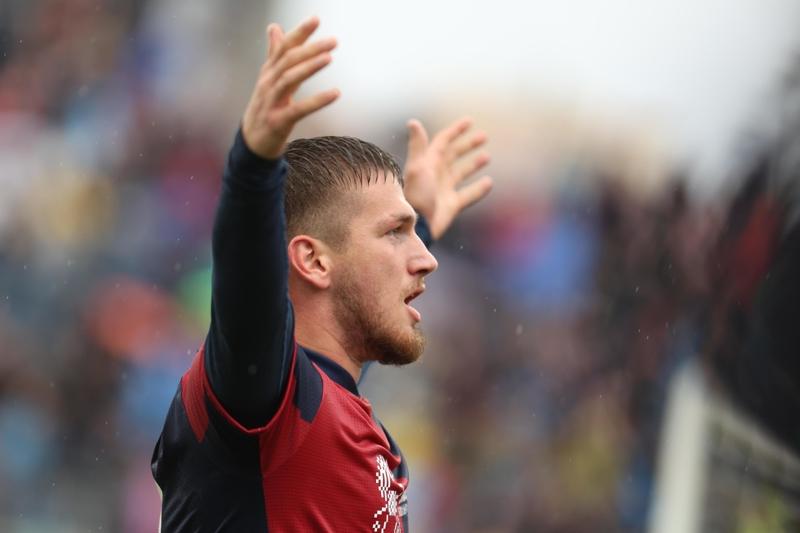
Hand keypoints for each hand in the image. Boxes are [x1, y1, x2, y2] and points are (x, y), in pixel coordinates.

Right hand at [241, 17, 338, 158]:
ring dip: (309, 67)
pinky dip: (317, 101)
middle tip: (333, 41)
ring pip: (289, 79)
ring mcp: (271, 102)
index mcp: (269, 73)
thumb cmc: (265, 108)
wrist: (252, 142)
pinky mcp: (278, 122)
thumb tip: (274, 27)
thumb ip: (275, 54)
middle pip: (288, 61)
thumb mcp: (269, 79)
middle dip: (310, 48)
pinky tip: (335, 94)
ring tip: (329, 58)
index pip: (284, 48)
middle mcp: (268, 84)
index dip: (299, 33)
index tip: (316, 19)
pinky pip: (299, 109)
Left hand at [402, 117, 492, 239]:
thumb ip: (418, 146)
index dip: (455, 131)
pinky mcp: (451, 206)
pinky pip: (468, 195)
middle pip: (454, 155)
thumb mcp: (417, 168)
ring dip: (473, 164)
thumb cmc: (415, 196)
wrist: (416, 226)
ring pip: (461, 173)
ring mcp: (444, 190)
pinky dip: (479, 189)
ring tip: (486, 156)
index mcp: (428, 162)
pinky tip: (489, 182)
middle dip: (468, 145)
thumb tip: (413, 122)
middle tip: (484, 136)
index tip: (469, 121)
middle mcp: (436, 174)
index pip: (443, 141)